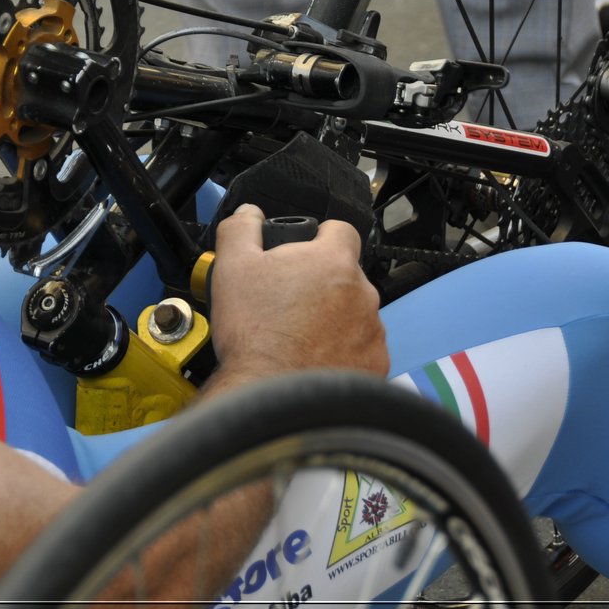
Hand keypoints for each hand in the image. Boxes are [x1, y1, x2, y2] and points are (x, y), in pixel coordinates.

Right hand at [208, 204, 387, 377]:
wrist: (271, 393)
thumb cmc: (255, 333)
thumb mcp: (232, 266)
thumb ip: (241, 229)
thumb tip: (249, 214)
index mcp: (333, 261)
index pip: (341, 230)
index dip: (320, 236)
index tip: (303, 251)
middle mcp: (362, 293)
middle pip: (346, 276)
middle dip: (322, 284)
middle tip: (289, 302)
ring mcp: (373, 331)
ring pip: (354, 314)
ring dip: (334, 319)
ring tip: (299, 336)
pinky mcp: (376, 365)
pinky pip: (362, 350)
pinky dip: (343, 352)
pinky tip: (314, 360)